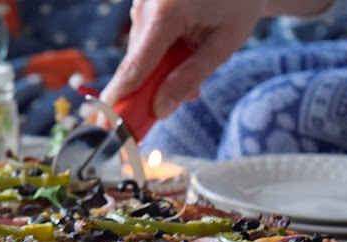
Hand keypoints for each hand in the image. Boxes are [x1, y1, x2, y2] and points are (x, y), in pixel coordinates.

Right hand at [100, 0, 267, 118]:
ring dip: (160, 67)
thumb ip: (190, 77)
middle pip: (136, 64)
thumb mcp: (224, 44)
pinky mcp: (142, 3)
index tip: (107, 125)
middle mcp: (145, 5)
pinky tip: (184, 43)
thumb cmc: (238, 2)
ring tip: (196, 54)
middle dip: (154, 85)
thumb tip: (160, 110)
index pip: (135, 67)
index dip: (120, 100)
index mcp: (166, 13)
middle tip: (190, 95)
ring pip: (140, 53)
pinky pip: (144, 39)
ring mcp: (140, 2)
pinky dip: (159, 50)